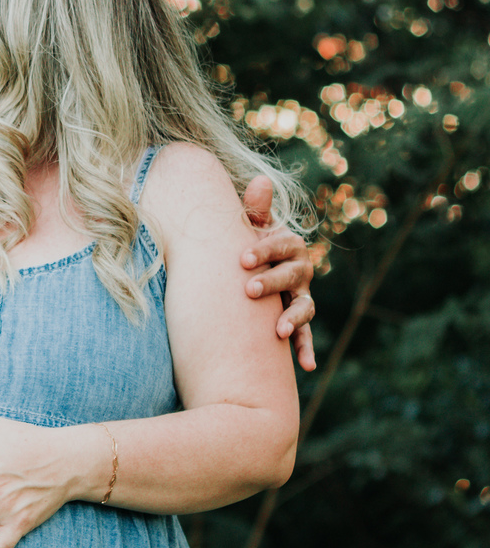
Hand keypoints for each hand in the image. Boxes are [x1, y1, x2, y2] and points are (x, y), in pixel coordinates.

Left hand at [240, 174, 317, 372]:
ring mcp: (301, 295)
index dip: (263, 249)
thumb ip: (255, 209)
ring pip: (304, 306)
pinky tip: (307, 366)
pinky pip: (305, 335)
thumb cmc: (248, 243)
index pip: (282, 244)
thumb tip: (260, 181)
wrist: (251, 265)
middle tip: (249, 290)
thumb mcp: (250, 226)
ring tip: (279, 332)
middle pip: (293, 275)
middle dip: (273, 282)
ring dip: (293, 318)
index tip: (241, 259)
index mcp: (289, 244)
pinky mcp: (297, 319)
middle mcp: (301, 270)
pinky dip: (306, 349)